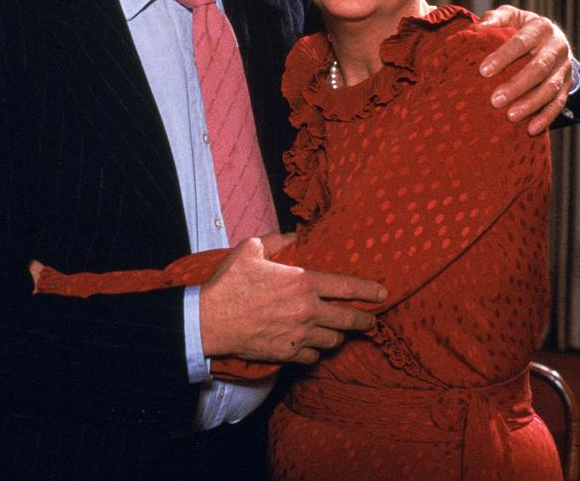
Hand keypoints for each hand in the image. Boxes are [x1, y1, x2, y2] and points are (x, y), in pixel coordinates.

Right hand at [199, 235, 386, 364]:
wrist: (210, 320)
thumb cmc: (230, 282)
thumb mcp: (252, 249)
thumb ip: (277, 241)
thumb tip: (294, 236)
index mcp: (302, 282)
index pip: (346, 288)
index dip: (369, 291)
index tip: (383, 294)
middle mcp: (307, 311)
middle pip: (348, 320)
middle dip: (364, 320)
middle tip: (372, 320)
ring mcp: (298, 336)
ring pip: (332, 341)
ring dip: (338, 335)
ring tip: (338, 331)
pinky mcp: (287, 354)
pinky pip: (312, 357)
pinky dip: (315, 351)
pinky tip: (312, 345)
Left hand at [478, 4, 572, 134]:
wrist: (551, 38)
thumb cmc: (521, 28)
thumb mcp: (511, 17)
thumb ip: (495, 19)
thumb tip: (478, 28)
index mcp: (541, 27)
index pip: (521, 41)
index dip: (503, 56)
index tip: (483, 71)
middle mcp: (557, 46)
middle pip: (538, 68)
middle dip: (516, 85)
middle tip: (495, 100)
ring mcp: (564, 67)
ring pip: (551, 88)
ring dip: (530, 104)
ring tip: (510, 116)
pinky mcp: (568, 84)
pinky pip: (559, 103)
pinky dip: (546, 117)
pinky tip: (531, 129)